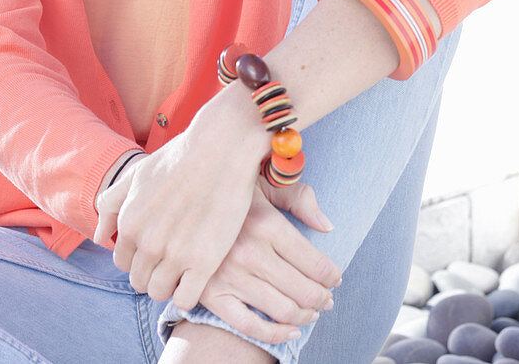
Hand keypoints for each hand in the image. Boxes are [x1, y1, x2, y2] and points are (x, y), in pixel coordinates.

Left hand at [94, 107, 266, 310]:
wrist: (221, 147)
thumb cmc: (181, 157)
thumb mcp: (137, 174)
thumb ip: (112, 205)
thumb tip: (98, 237)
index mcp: (129, 224)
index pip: (123, 262)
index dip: (139, 257)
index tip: (157, 248)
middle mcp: (147, 243)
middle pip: (140, 281)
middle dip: (153, 271)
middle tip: (173, 256)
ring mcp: (175, 255)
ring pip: (160, 292)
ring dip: (170, 284)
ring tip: (185, 266)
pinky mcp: (204, 262)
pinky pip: (185, 299)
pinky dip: (188, 293)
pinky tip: (197, 275)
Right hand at [197, 179, 342, 345]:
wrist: (182, 202)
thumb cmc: (231, 191)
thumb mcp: (266, 182)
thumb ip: (300, 198)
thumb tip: (328, 227)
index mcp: (266, 224)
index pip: (313, 262)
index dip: (331, 274)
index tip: (336, 277)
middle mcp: (250, 253)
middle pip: (302, 289)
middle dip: (322, 298)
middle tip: (328, 298)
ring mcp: (230, 277)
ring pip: (282, 310)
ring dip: (305, 316)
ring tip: (312, 312)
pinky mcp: (212, 295)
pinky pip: (251, 327)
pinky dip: (277, 335)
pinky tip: (291, 331)